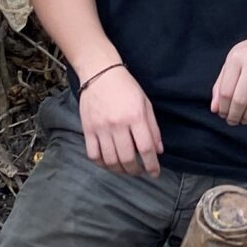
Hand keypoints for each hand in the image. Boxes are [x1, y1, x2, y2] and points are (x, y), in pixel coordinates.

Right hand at [78, 61, 163, 175]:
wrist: (100, 73)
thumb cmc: (126, 87)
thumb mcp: (145, 104)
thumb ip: (153, 128)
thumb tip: (158, 151)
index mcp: (135, 116)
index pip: (146, 148)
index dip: (152, 165)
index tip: (155, 173)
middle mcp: (118, 124)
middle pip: (127, 158)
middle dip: (136, 170)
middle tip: (140, 171)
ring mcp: (101, 128)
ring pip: (110, 160)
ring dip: (120, 170)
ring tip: (125, 169)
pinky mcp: (88, 129)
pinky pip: (93, 154)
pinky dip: (101, 163)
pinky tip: (108, 163)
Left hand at [212, 25, 246, 126]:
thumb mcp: (233, 62)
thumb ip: (221, 84)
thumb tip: (215, 108)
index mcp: (236, 57)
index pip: (226, 90)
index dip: (223, 107)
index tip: (223, 115)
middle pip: (240, 98)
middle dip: (235, 115)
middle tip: (233, 121)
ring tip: (245, 119)